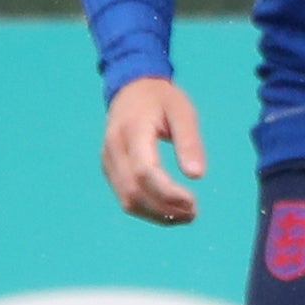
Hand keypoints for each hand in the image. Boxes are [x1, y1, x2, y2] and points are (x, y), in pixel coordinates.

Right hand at [104, 73, 206, 224]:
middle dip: (164, 209)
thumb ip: (189, 142)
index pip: (144, 171)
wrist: (131, 89)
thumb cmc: (161, 99)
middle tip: (193, 213)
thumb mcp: (183, 111)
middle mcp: (114, 148)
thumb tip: (197, 175)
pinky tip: (170, 211)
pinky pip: (125, 197)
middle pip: (133, 191)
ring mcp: (108, 160)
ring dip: (156, 215)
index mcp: (132, 130)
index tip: (193, 202)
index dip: (167, 192)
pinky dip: (147, 210)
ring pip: (127, 200)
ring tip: (185, 215)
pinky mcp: (109, 169)